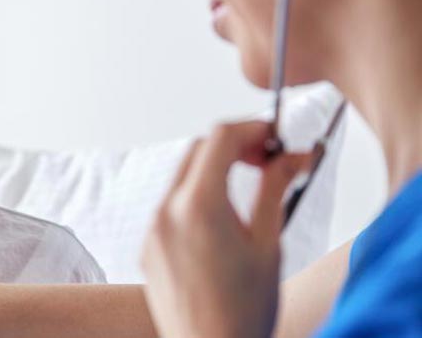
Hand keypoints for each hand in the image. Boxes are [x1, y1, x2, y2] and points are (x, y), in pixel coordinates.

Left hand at [141, 121, 314, 337]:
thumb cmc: (243, 310)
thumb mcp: (268, 243)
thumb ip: (274, 189)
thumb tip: (290, 156)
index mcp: (198, 206)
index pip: (219, 137)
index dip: (251, 128)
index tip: (274, 137)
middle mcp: (166, 212)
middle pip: (197, 151)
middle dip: (232, 147)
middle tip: (266, 160)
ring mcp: (152, 230)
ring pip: (181, 179)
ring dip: (213, 174)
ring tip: (247, 197)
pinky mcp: (148, 248)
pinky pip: (170, 208)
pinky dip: (196, 201)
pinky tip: (222, 226)